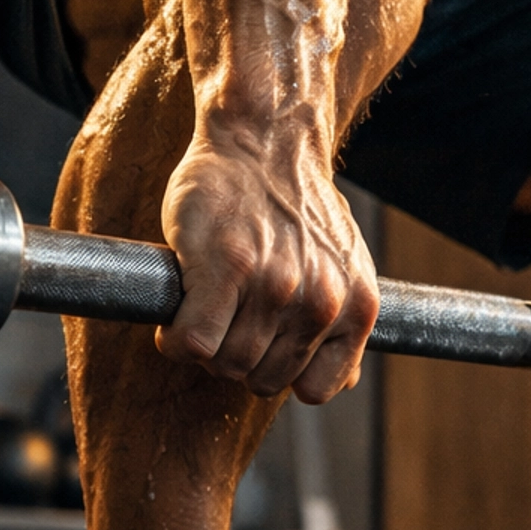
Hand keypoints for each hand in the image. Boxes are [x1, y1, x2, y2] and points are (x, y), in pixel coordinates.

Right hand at [156, 125, 377, 401]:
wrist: (264, 138)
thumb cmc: (292, 203)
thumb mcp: (344, 265)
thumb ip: (342, 322)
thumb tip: (340, 383)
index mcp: (356, 308)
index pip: (315, 391)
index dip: (281, 372)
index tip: (262, 342)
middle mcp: (322, 303)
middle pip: (262, 381)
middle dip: (236, 357)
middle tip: (224, 316)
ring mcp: (276, 288)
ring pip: (224, 364)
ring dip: (203, 345)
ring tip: (204, 304)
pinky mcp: (227, 271)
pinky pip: (192, 344)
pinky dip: (174, 339)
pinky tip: (177, 312)